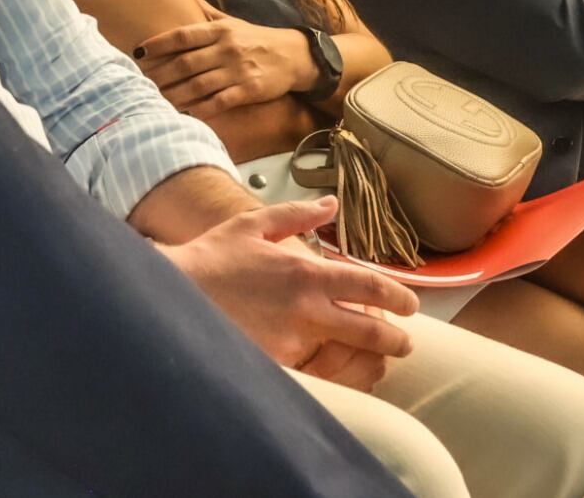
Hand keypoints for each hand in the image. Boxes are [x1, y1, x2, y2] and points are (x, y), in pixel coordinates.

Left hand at [138, 18, 319, 115]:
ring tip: (153, 100)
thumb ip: (203, 12)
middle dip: (159, 74)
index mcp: (220, 30)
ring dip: (173, 94)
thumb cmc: (255, 39)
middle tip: (137, 82)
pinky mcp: (249, 90)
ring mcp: (238, 70)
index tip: (137, 52)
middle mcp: (227, 48)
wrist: (294, 56)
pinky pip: (219, 102)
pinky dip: (199, 110)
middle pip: (185, 63)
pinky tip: (183, 114)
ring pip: (198, 85)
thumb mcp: (231, 21)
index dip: (158, 44)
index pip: (183, 35)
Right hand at [162, 198, 417, 389]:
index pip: (368, 287)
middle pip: (369, 332)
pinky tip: (343, 378)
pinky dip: (336, 379)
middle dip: (395, 341)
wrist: (173, 296)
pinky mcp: (275, 367)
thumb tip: (330, 205)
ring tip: (377, 365)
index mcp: (306, 273)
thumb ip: (296, 215)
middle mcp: (305, 311)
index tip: (410, 306)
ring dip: (370, 365)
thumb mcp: (253, 226)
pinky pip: (318, 378)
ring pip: (347, 361)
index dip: (398, 297)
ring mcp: (290, 344)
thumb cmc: (211, 260)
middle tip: (404, 344)